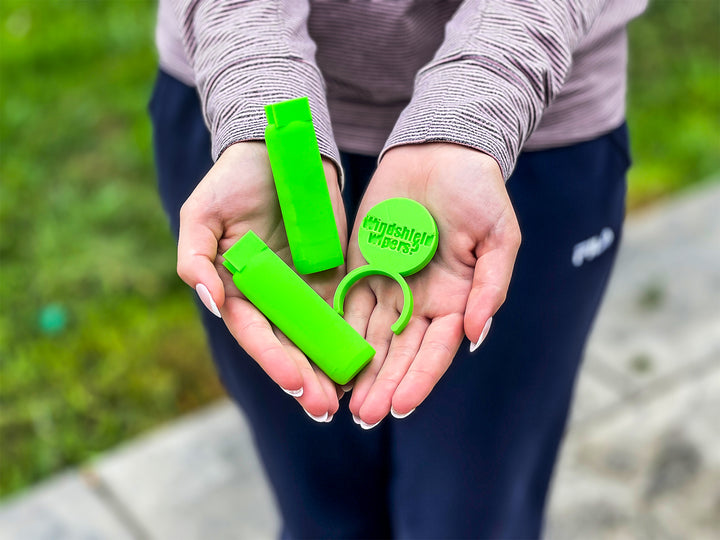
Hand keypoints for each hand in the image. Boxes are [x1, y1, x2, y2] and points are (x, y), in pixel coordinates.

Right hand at [177, 142, 346, 420]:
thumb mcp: (202, 214)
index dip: (273, 359)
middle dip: (305, 378)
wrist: (278, 151)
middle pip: (289, 345)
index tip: (294, 381)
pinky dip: (353, 336)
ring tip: (348, 397)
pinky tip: (367, 358)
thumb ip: (195, 259)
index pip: (255, 333)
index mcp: (238, 290)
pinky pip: (345, 310)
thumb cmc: (232, 181)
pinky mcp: (334, 275)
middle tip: (324, 409)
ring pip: (319, 337)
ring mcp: (304, 289)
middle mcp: (272, 297)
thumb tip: (211, 301)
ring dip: (331, 368)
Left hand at [344, 143, 520, 427]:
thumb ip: (489, 286)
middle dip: (384, 384)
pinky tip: (324, 357)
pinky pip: (347, 305)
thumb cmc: (478, 192)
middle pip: (400, 352)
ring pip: (371, 336)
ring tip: (342, 400)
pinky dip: (336, 332)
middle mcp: (421, 302)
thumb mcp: (498, 236)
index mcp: (455, 300)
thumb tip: (475, 335)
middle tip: (365, 416)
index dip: (420, 377)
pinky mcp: (361, 268)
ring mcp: (389, 286)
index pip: (436, 349)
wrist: (438, 152)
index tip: (401, 406)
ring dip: (358, 369)